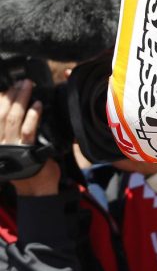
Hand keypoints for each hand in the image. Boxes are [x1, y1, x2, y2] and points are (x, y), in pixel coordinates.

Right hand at [1, 81, 59, 196]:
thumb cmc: (28, 167)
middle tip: (21, 82)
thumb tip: (15, 109)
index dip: (0, 99)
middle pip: (1, 114)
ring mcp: (11, 147)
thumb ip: (12, 132)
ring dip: (21, 100)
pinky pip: (28, 130)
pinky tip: (38, 104)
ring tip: (28, 86)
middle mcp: (0, 144)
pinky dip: (33, 116)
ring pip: (13, 118)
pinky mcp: (26, 151)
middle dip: (11, 95)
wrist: (37, 189)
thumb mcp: (16, 149)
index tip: (7, 86)